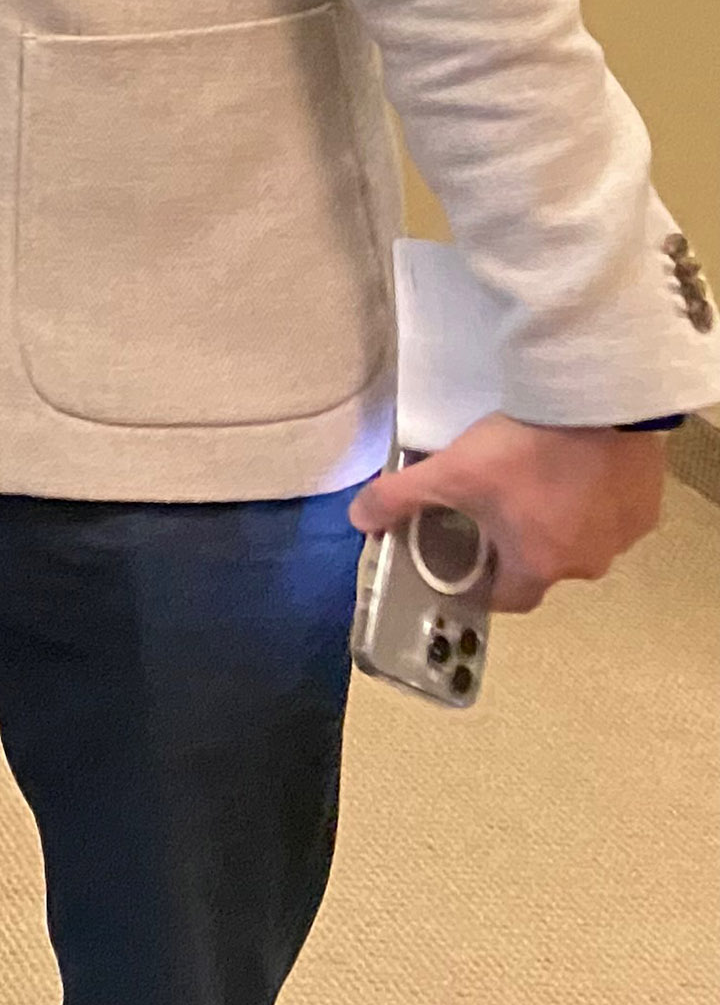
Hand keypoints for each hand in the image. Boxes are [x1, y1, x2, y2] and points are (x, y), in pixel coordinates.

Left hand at [347, 412, 669, 612]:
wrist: (593, 406)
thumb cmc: (519, 450)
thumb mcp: (447, 473)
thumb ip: (397, 499)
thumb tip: (359, 520)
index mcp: (539, 567)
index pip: (508, 598)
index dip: (483, 583)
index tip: (466, 557)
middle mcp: (588, 564)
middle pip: (544, 567)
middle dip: (519, 545)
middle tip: (496, 506)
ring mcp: (622, 537)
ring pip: (581, 541)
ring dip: (559, 521)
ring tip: (537, 479)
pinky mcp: (646, 508)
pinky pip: (612, 515)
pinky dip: (593, 500)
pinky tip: (574, 467)